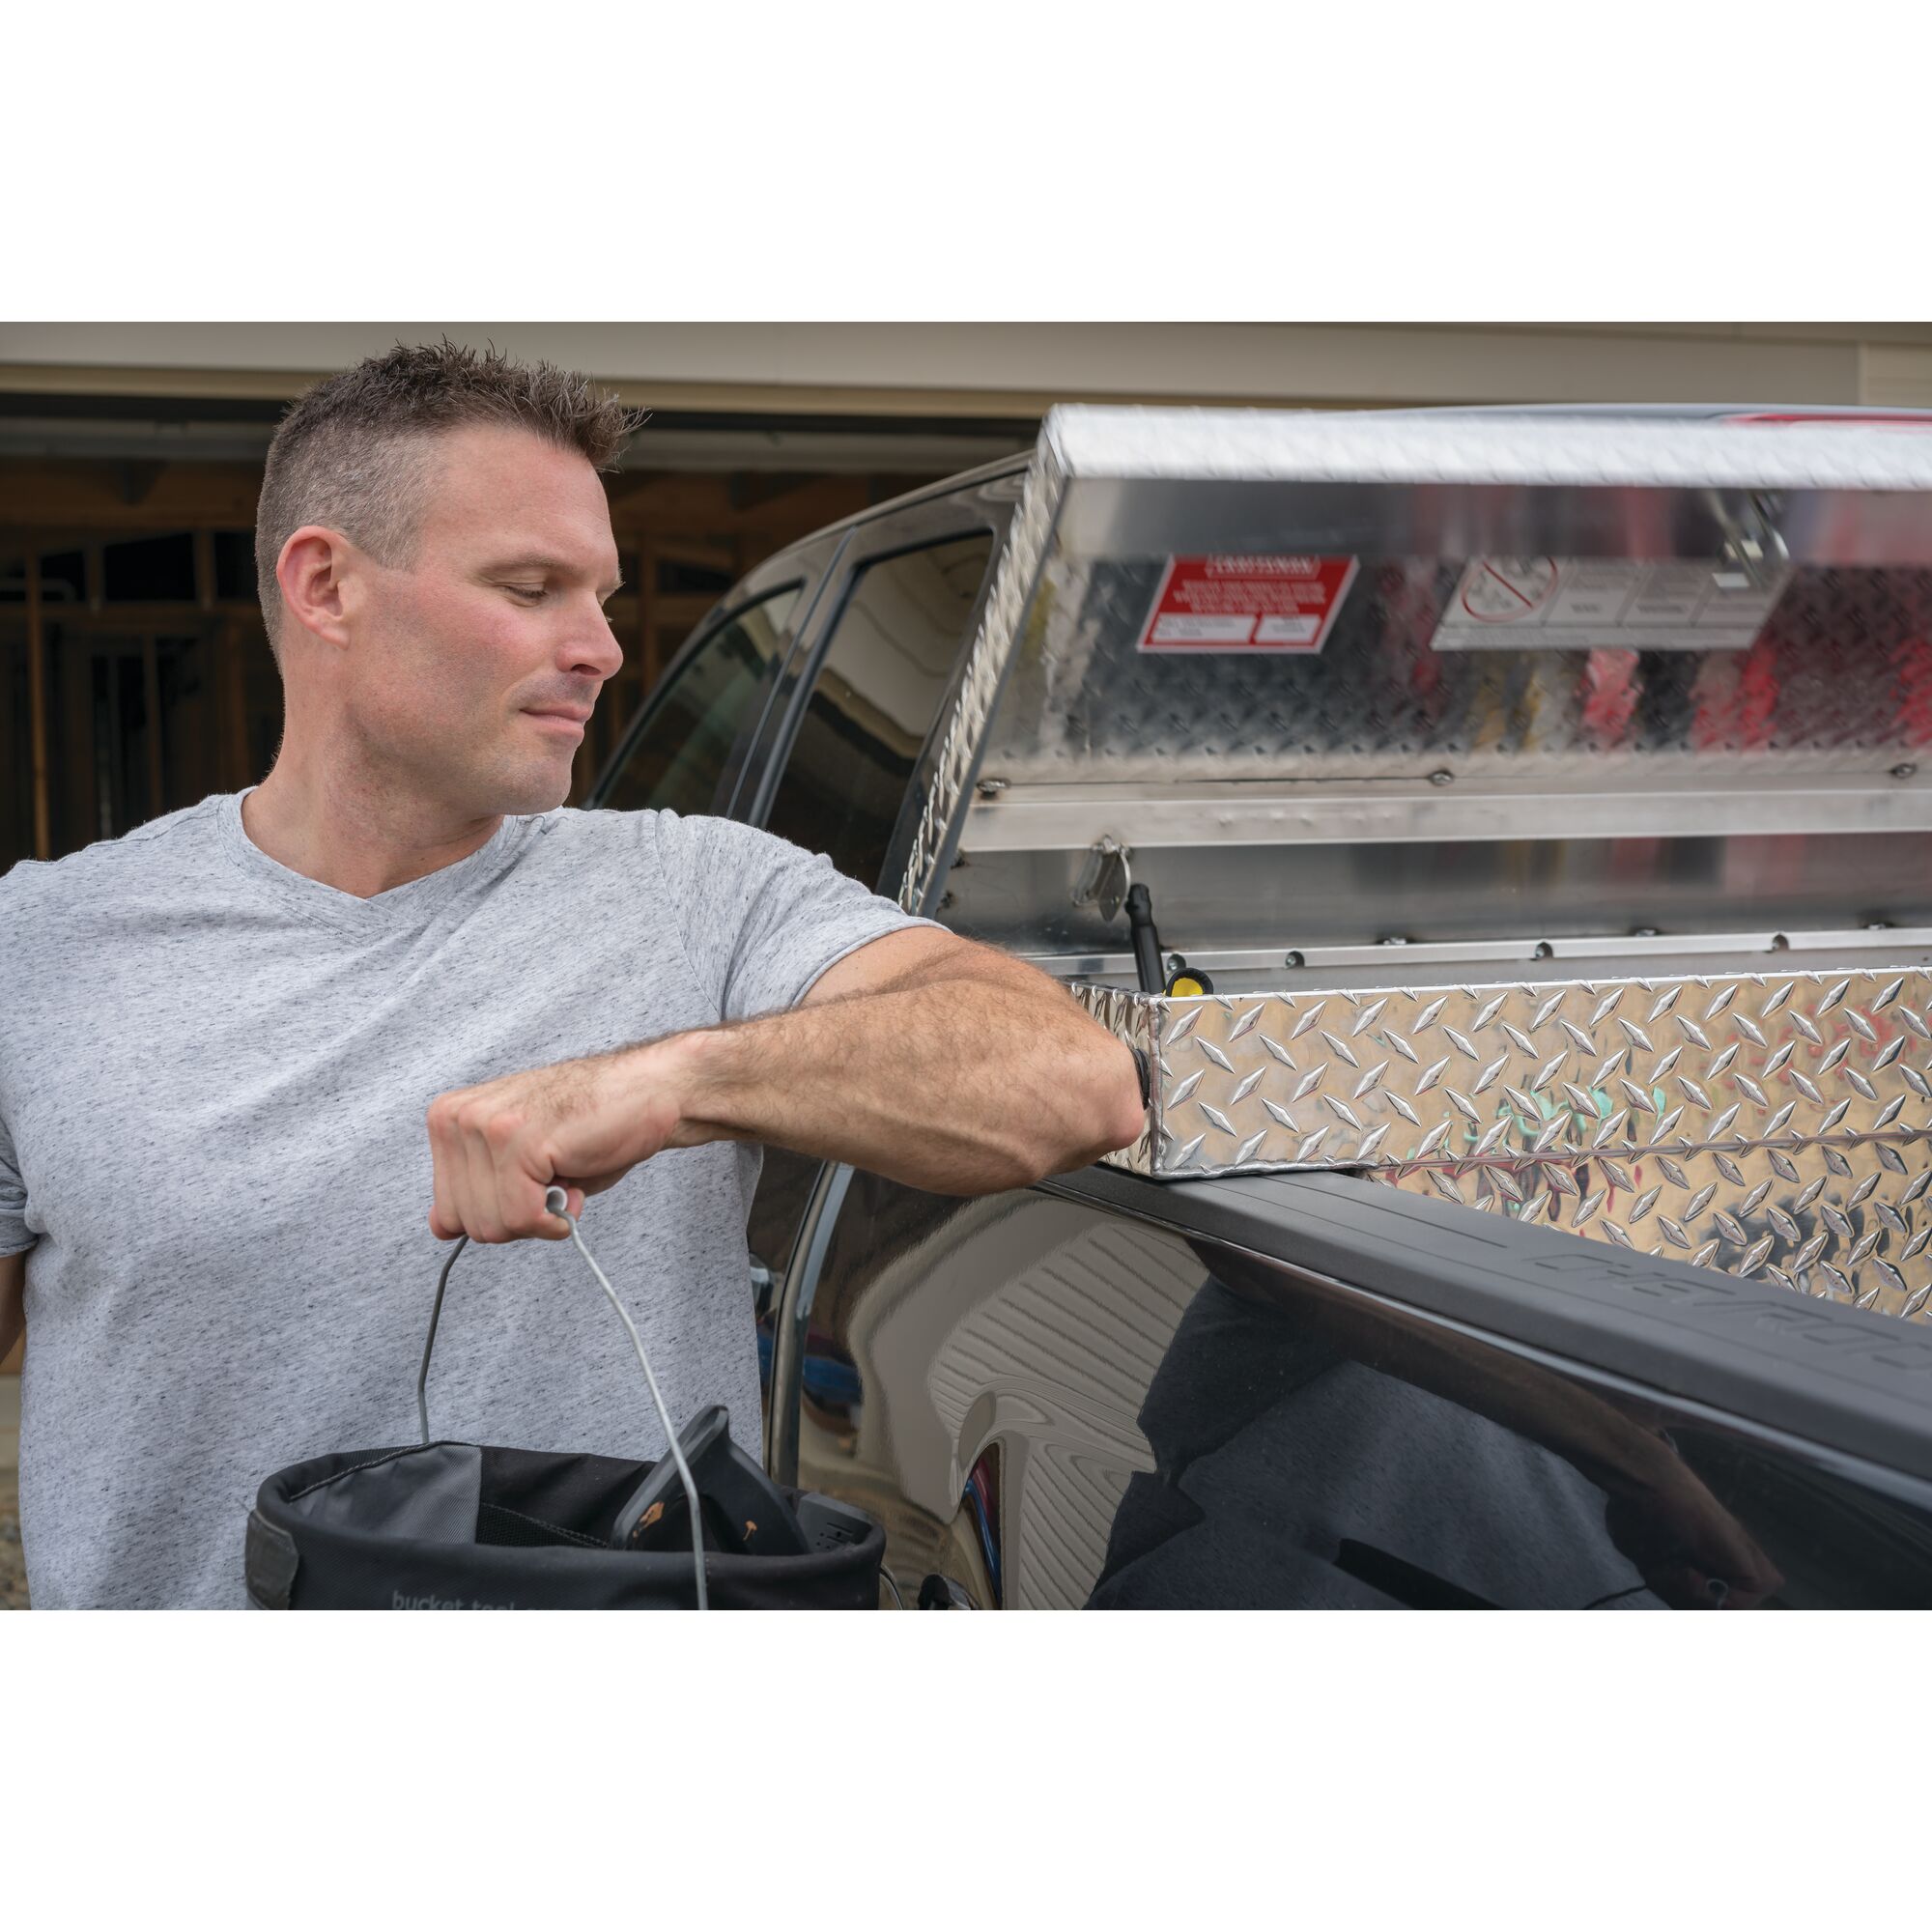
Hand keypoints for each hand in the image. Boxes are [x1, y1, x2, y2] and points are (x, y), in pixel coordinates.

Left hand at [425, 1042, 688, 1242]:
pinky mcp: (518, 1141)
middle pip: (466, 1223)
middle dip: (518, 1219)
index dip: (498, 1214)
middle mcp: (458, 1119)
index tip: (531, 1188)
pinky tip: (574, 1188)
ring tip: (565, 1175)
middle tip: (554, 1182)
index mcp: (449, 1119)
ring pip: (493, 1224)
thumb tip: (439, 1227)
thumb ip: (476, 1190)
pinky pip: (521, 1216)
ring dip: (539, 1217)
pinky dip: (553, 1220)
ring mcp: (485, 1127)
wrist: (646, 1091)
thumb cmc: (590, 1125)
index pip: (446, 1211)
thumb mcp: (518, 1163)